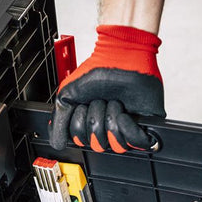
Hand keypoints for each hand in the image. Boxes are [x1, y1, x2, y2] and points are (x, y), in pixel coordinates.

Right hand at [49, 25, 165, 151]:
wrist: (121, 56)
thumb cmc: (97, 70)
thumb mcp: (67, 96)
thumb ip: (59, 122)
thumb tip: (57, 143)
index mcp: (90, 122)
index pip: (83, 142)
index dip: (80, 126)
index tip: (82, 106)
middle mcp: (107, 126)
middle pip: (99, 145)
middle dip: (96, 120)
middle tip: (99, 101)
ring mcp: (126, 127)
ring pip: (117, 146)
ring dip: (111, 121)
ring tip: (114, 103)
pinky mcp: (144, 124)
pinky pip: (137, 142)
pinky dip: (128, 128)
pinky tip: (123, 114)